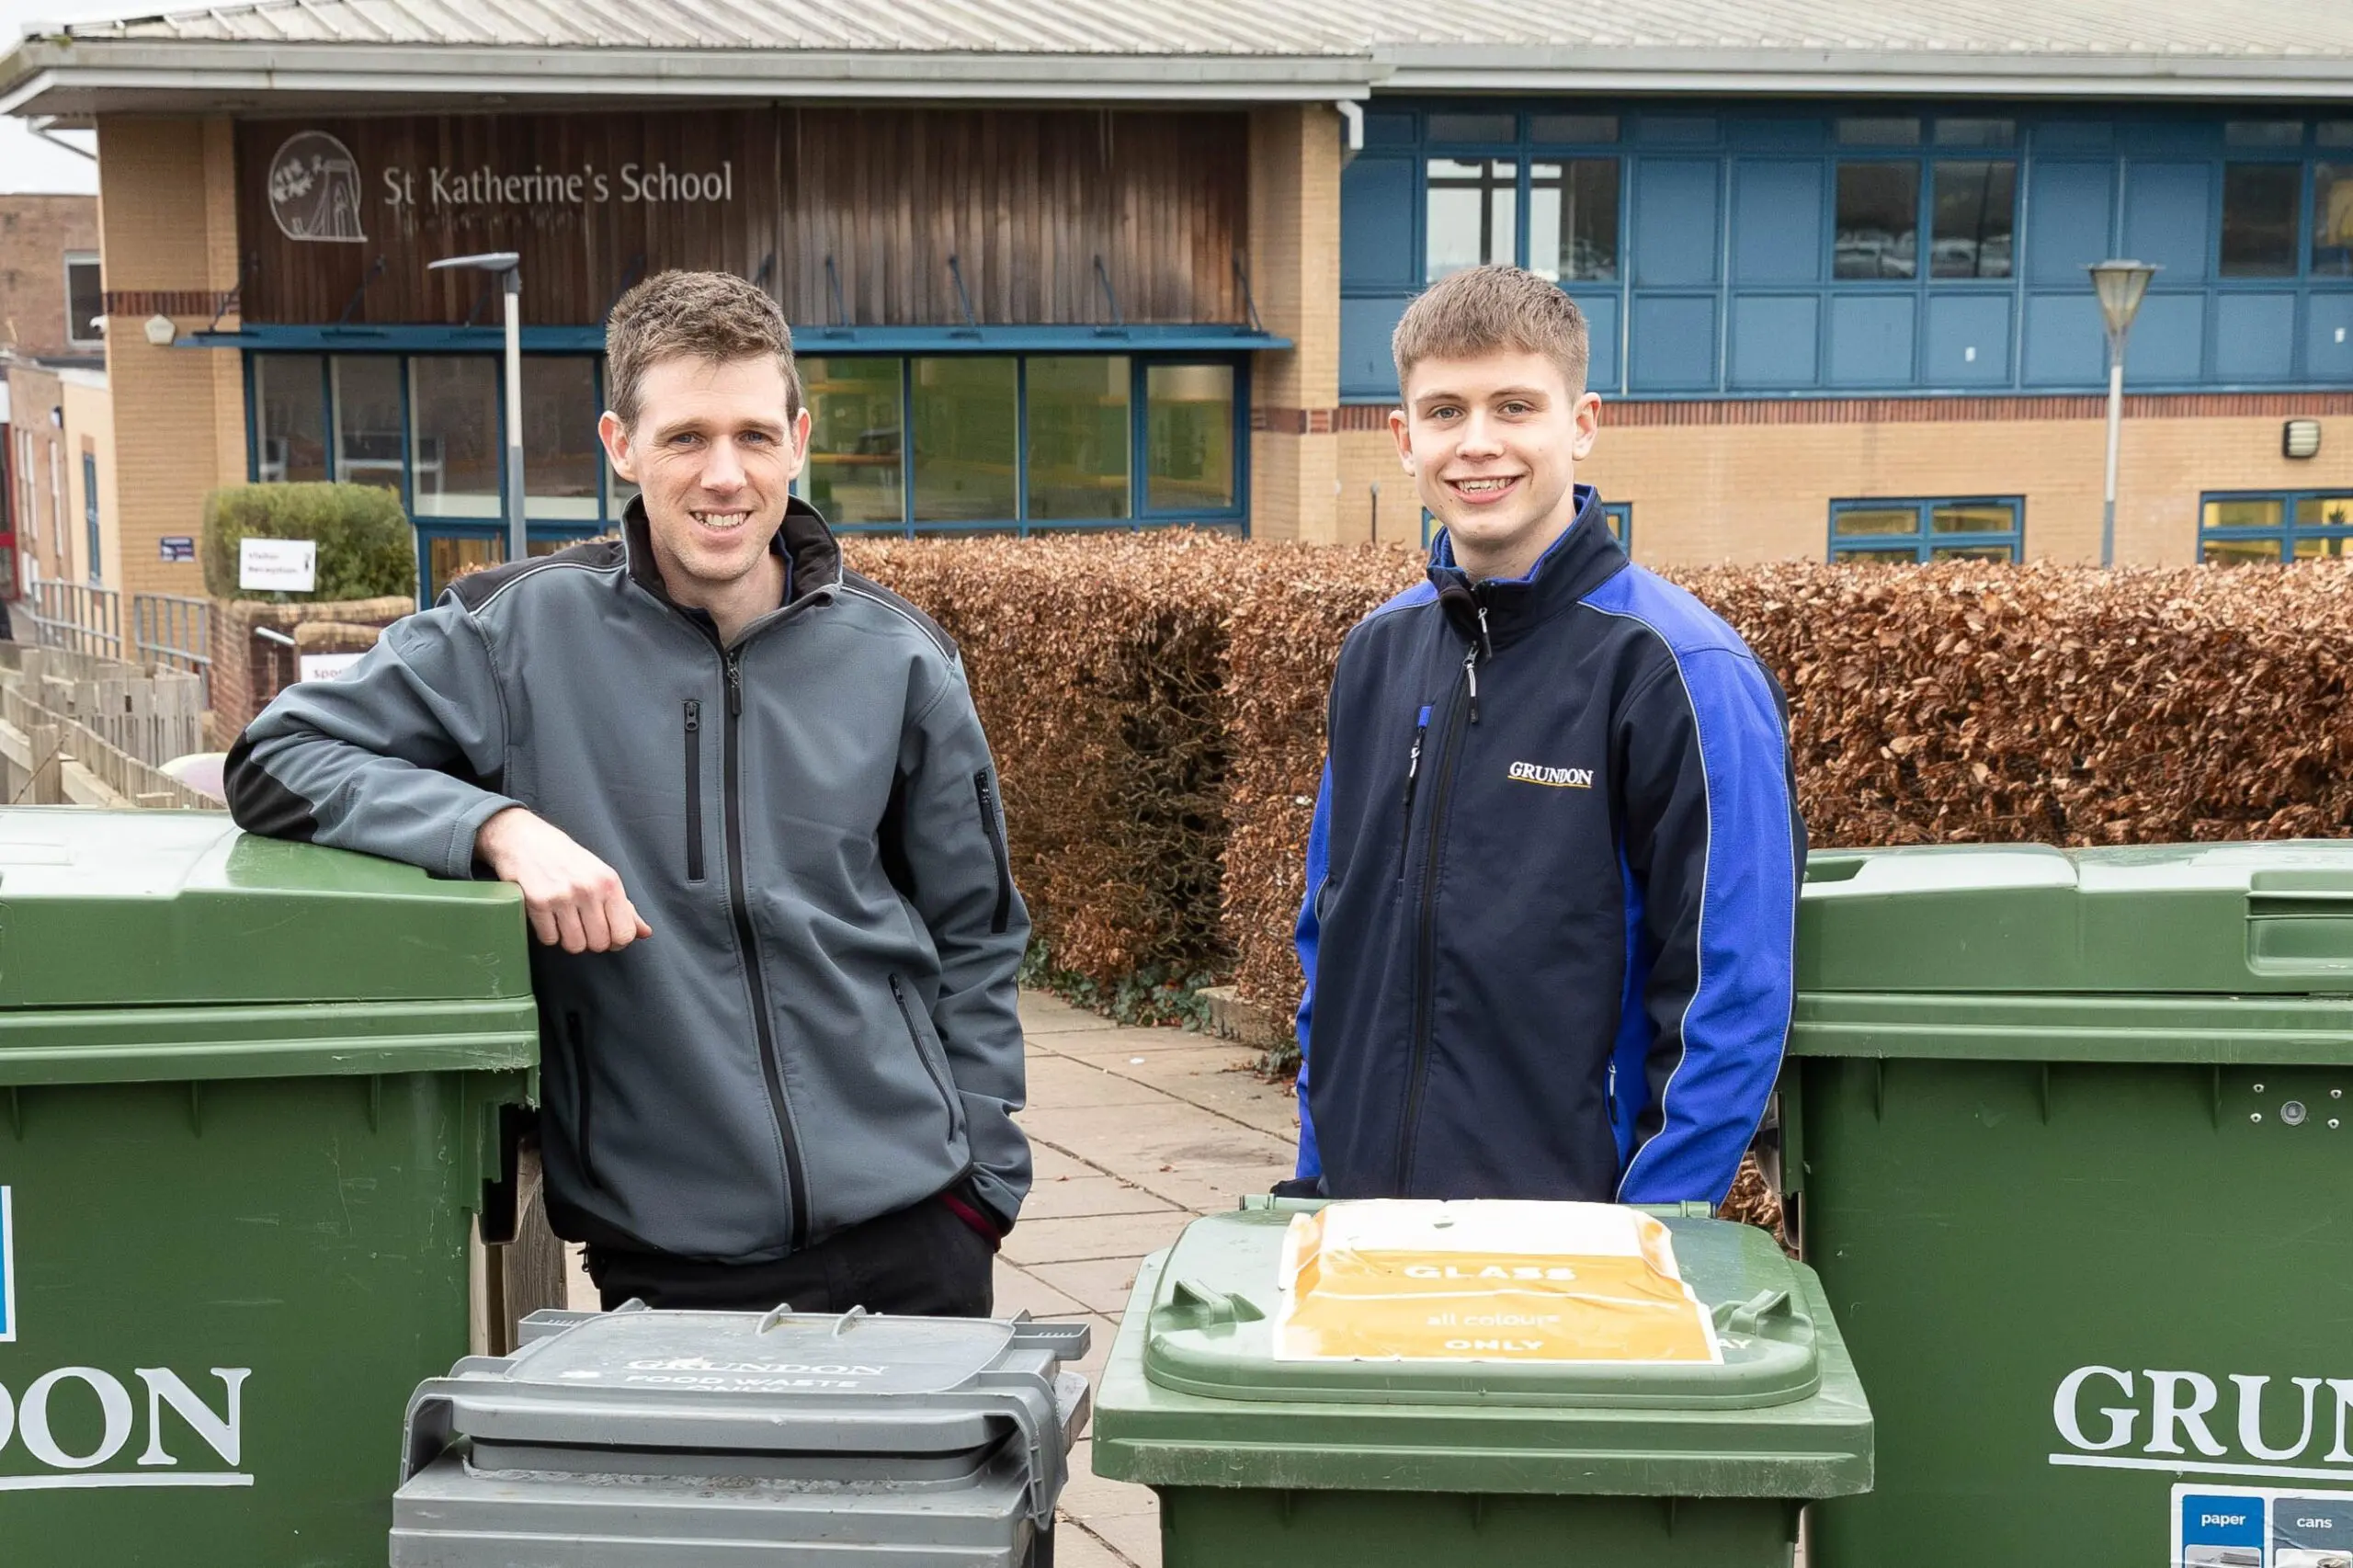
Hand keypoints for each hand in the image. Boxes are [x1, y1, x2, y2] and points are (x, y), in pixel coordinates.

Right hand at [476, 807, 651, 953]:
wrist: (523, 838)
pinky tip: (548, 918)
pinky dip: (549, 934)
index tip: (607, 934)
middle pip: (599, 943)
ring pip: (575, 945)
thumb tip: (645, 932)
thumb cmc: (566, 858)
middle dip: (591, 940)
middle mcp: (588, 889)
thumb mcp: (601, 875)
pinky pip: (550, 939)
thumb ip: (625, 906)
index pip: (624, 933)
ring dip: (569, 939)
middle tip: (583, 926)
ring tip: (565, 922)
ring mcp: (562, 896)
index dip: (616, 941)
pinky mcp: (538, 902)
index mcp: (609, 882)